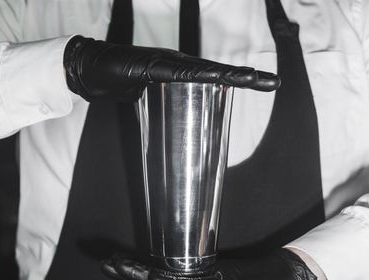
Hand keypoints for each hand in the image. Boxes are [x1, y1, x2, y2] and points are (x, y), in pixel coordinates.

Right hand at [64, 35, 280, 100]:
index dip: (244, 79)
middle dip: (246, 77)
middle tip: (274, 83)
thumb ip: (169, 107)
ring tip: (254, 79)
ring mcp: (167, 62)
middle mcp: (179, 64)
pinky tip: (217, 76)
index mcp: (183, 73)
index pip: (218, 77)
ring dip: (230, 75)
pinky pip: (178, 71)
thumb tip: (183, 128)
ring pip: (203, 69)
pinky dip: (197, 74)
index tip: (269, 84)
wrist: (93, 69)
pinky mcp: (151, 65)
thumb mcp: (153, 100)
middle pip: (218, 71)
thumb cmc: (123, 83)